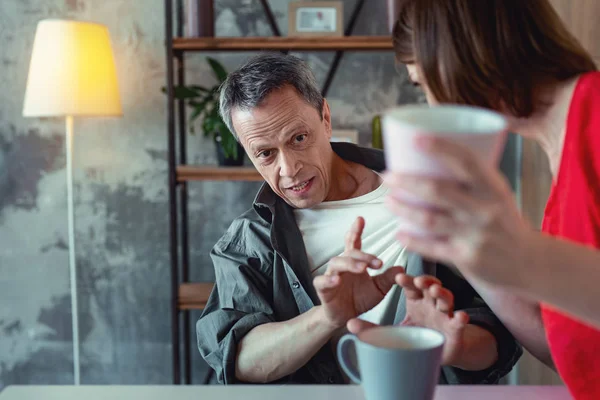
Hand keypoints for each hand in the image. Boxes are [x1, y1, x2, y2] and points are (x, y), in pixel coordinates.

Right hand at [314, 217, 403, 328]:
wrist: (346, 318)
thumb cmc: (360, 299)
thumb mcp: (379, 289)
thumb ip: (388, 278)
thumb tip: (401, 267)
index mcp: (354, 262)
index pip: (353, 242)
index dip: (355, 230)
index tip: (360, 219)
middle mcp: (341, 266)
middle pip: (348, 252)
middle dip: (363, 255)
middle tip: (377, 263)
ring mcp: (331, 276)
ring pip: (336, 263)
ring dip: (349, 264)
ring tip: (361, 269)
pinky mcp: (323, 290)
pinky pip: (321, 281)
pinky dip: (328, 279)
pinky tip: (336, 280)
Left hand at [348, 274, 468, 366]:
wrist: (439, 352)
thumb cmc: (416, 336)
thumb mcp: (392, 332)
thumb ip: (372, 328)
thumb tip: (350, 324)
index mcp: (416, 299)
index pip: (411, 285)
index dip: (407, 281)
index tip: (399, 277)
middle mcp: (431, 303)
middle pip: (429, 287)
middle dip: (425, 282)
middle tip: (419, 281)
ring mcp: (444, 314)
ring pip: (446, 299)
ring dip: (442, 294)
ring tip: (435, 292)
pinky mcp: (455, 329)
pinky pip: (459, 323)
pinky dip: (461, 319)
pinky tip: (460, 317)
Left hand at [383, 136, 533, 287]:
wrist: (529, 262)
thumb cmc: (505, 222)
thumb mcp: (498, 194)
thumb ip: (471, 179)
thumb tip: (432, 157)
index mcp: (494, 188)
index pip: (467, 161)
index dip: (441, 147)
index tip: (416, 138)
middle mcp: (485, 209)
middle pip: (438, 191)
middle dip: (406, 181)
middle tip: (387, 175)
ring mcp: (475, 235)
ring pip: (429, 219)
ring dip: (403, 209)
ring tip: (388, 201)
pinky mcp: (466, 258)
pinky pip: (432, 248)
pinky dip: (412, 241)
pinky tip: (399, 233)